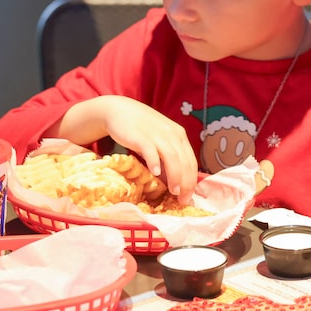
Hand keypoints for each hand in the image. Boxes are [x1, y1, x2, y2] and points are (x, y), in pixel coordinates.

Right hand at [52, 95, 197, 203]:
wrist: (119, 110)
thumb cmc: (140, 128)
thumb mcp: (159, 139)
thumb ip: (168, 156)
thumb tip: (174, 181)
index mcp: (179, 135)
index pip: (191, 161)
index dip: (192, 181)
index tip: (188, 197)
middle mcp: (172, 134)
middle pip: (185, 162)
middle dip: (186, 183)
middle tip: (182, 200)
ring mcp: (157, 134)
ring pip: (173, 158)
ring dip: (175, 177)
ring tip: (173, 191)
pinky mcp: (141, 136)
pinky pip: (151, 151)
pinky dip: (155, 162)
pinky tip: (155, 173)